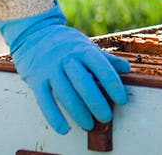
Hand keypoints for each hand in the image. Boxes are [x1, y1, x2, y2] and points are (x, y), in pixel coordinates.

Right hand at [0, 0, 129, 133]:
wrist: (34, 32)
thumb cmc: (66, 43)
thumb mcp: (86, 45)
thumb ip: (105, 58)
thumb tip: (127, 68)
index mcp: (82, 49)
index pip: (101, 67)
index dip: (112, 84)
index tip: (122, 100)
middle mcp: (66, 58)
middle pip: (83, 83)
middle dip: (96, 102)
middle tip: (106, 117)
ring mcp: (50, 69)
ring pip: (65, 93)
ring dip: (78, 112)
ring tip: (89, 125)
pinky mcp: (36, 79)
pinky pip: (45, 101)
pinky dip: (54, 117)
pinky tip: (64, 129)